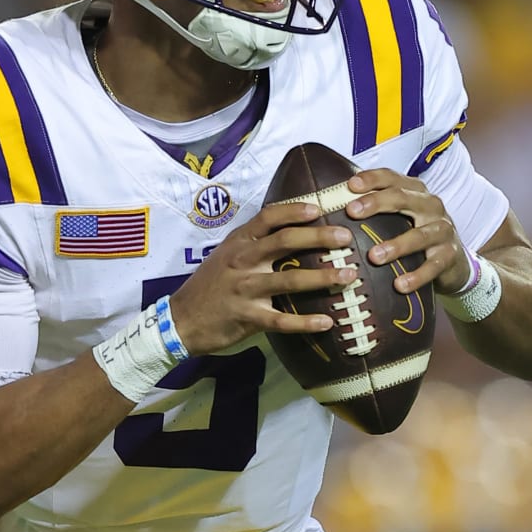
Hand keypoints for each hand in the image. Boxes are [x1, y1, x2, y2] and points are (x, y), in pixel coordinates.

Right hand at [168, 203, 356, 355]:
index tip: (320, 209)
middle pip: (286, 241)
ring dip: (323, 277)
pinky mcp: (248, 318)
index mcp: (239, 242)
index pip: (269, 217)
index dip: (295, 210)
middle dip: (320, 238)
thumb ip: (254, 243)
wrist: (182, 319)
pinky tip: (328, 322)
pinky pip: (282, 321)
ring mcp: (245, 289)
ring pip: (290, 280)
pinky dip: (307, 322)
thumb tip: (291, 230)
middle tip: (347, 238)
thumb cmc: (211, 285)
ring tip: (349, 277)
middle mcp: (243, 261)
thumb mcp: (226, 255)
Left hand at [344, 169, 469, 293]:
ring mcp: (443, 230)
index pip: (392, 178)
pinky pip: (433, 266)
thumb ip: (376, 209)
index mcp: (415, 191)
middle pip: (403, 198)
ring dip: (396, 246)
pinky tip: (399, 285)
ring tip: (373, 257)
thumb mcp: (399, 217)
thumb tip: (333, 203)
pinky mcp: (449, 255)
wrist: (453, 260)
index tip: (349, 186)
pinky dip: (416, 276)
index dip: (372, 179)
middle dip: (376, 203)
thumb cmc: (416, 233)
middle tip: (352, 212)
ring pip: (419, 235)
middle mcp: (431, 205)